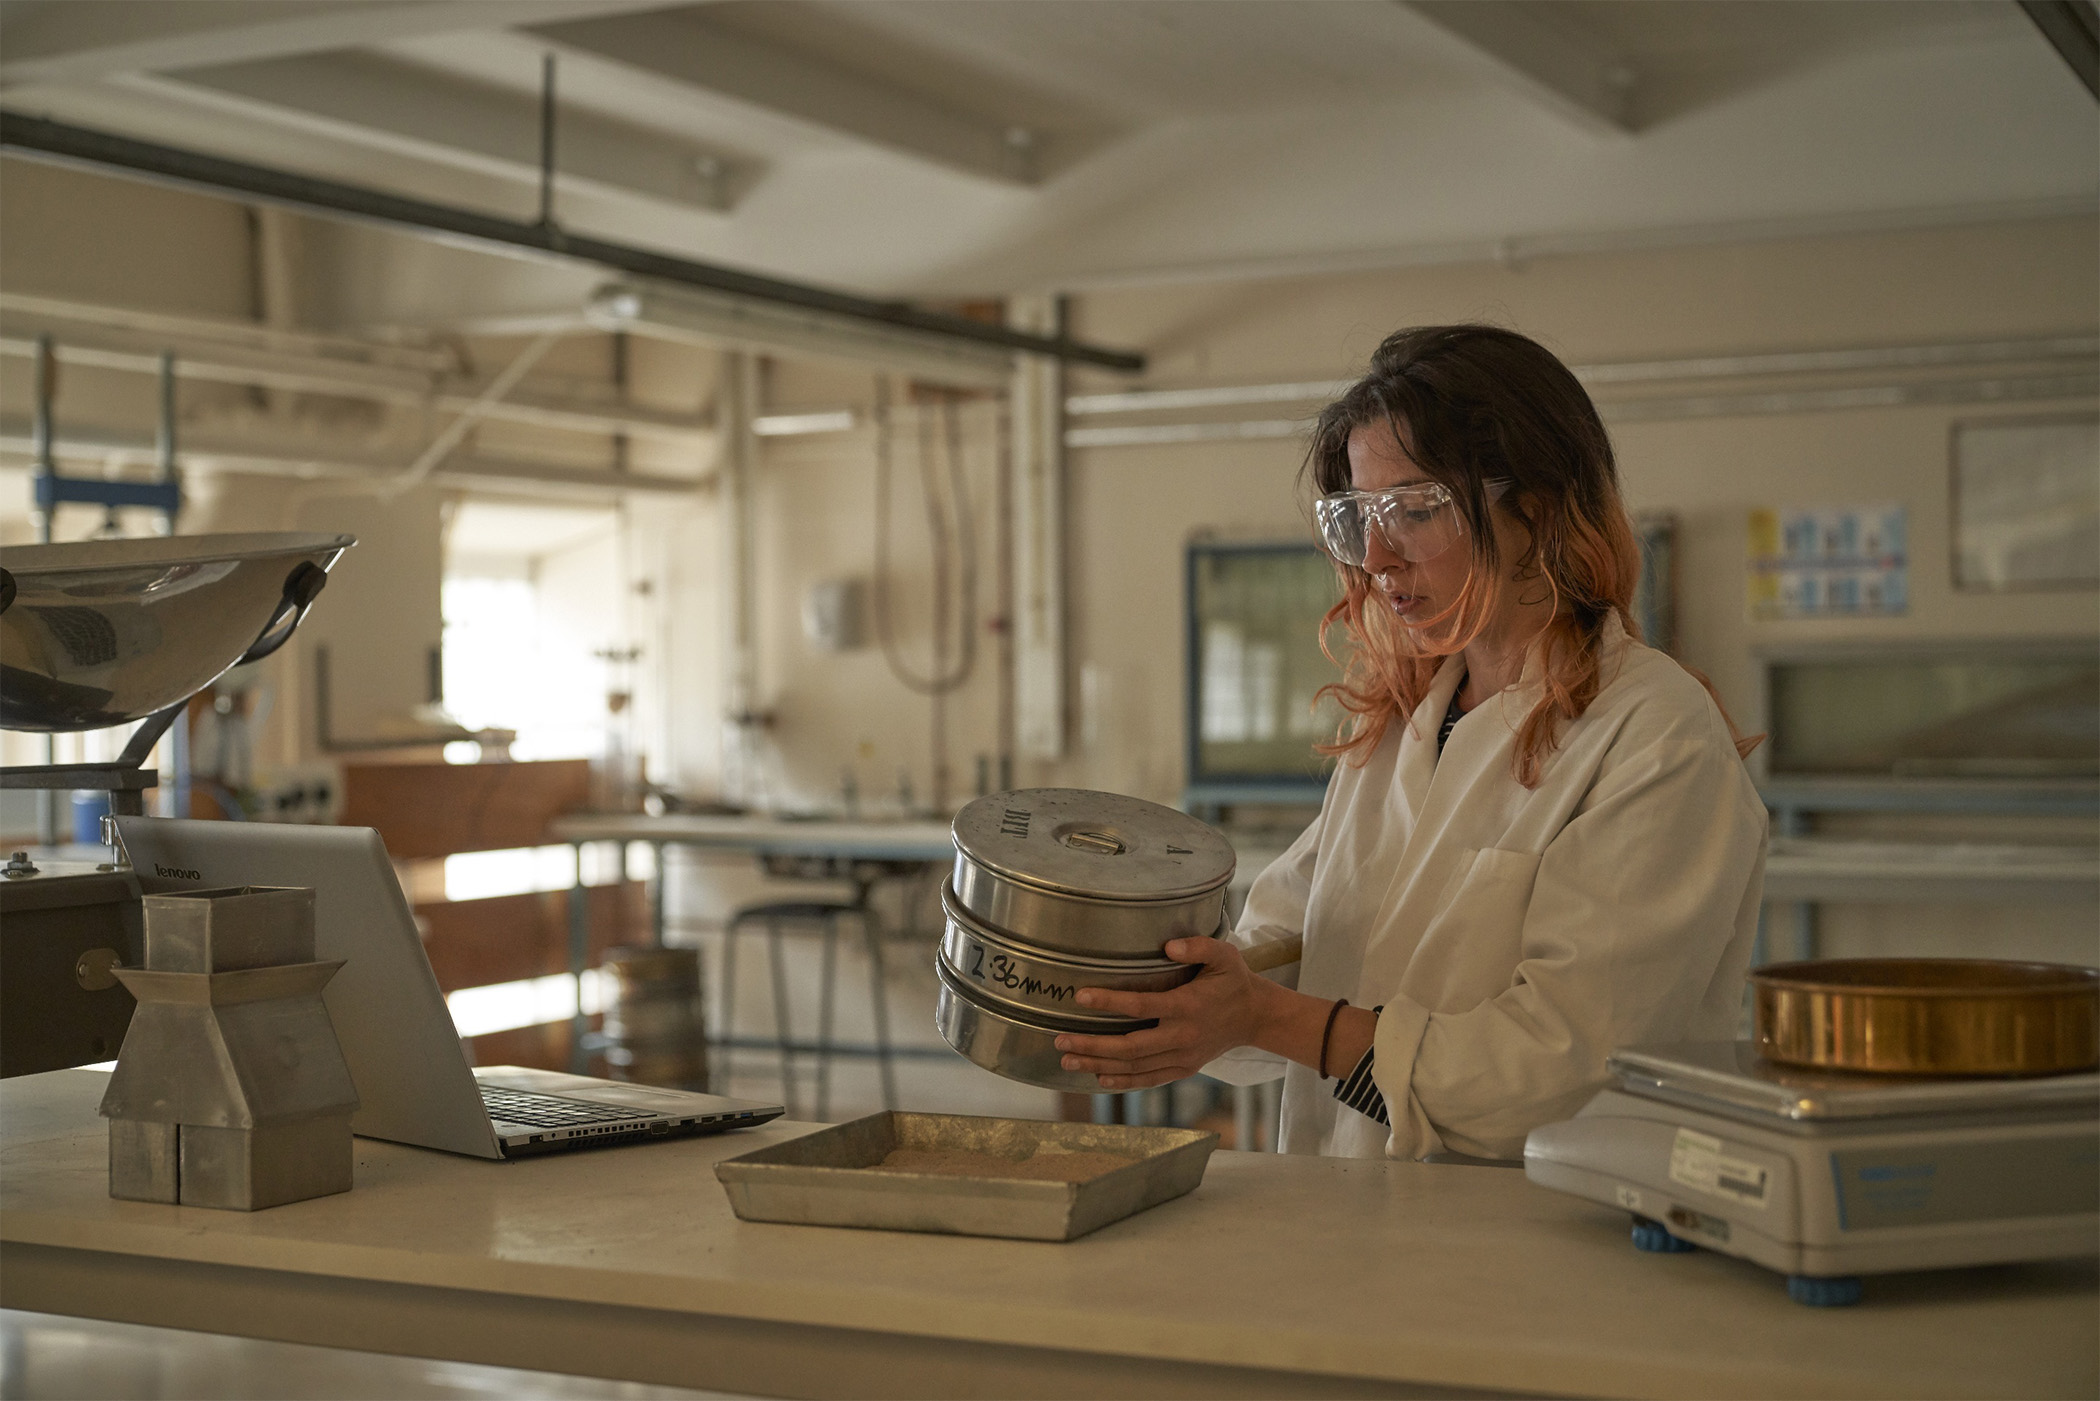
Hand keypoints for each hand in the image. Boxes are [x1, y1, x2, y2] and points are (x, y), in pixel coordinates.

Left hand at [1053, 936, 1273, 1090]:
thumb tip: (1167, 947)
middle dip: (1092, 1045)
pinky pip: (1148, 1079)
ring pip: (1134, 1067)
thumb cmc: (1234, 980)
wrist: (1255, 1017)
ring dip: (1098, 1064)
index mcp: (1188, 1006)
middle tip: (1060, 1039)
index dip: (1110, 1003)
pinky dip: (1122, 1081)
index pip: (1142, 1006)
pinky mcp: (1184, 1068)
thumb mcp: (1224, 955)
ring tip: (1067, 1059)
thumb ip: (1198, 946)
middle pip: (1130, 1047)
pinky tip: (1098, 1077)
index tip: (1081, 997)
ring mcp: (1183, 1057)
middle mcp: (1183, 1036)